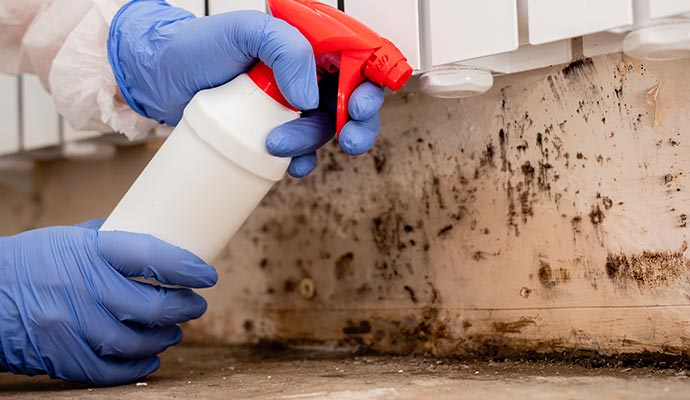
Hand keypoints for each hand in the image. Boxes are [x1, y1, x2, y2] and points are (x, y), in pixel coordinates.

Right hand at [0, 220, 217, 385]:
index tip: (206, 275)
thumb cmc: (29, 261)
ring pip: (136, 342)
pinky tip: (151, 357)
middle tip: (195, 305)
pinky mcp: (61, 356)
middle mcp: (81, 289)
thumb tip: (155, 240)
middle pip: (151, 307)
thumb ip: (110, 241)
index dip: (186, 268)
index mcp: (87, 252)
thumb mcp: (68, 238)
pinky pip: (110, 371)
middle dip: (184, 308)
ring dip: (165, 338)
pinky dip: (137, 367)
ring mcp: (70, 326)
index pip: (150, 257)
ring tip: (174, 330)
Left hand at [108, 1, 384, 177]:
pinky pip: (302, 151)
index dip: (369, 85)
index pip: (357, 61)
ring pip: (324, 129)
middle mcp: (305, 74)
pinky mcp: (274, 130)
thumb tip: (310, 98)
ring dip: (312, 143)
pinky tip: (290, 168)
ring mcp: (291, 104)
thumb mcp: (244, 32)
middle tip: (347, 140)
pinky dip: (301, 162)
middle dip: (356, 124)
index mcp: (308, 45)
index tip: (358, 106)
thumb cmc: (198, 46)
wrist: (161, 79)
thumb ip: (285, 49)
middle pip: (351, 100)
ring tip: (277, 145)